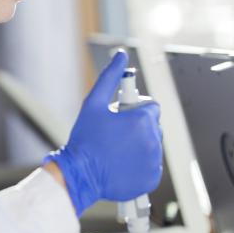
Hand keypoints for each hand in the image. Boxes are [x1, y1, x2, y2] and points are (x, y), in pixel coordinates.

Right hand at [44, 50, 162, 215]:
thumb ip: (110, 77)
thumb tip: (121, 55)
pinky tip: (122, 162)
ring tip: (117, 148)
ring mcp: (153, 161)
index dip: (135, 109)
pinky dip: (141, 163)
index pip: (151, 107)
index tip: (121, 116)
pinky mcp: (151, 177)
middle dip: (138, 126)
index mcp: (142, 120)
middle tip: (115, 133)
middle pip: (152, 125)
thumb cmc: (85, 139)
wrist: (80, 175)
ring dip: (139, 143)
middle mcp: (152, 140)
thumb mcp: (93, 103)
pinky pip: (152, 164)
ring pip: (153, 144)